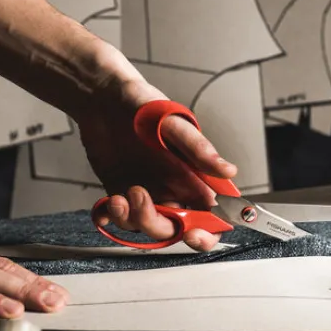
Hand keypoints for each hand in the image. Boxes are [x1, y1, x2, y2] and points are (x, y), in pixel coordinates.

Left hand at [78, 78, 238, 250]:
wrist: (103, 98)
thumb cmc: (142, 104)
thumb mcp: (173, 124)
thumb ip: (199, 149)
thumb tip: (228, 170)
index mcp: (193, 174)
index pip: (212, 213)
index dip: (208, 230)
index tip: (194, 233)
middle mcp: (173, 187)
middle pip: (179, 227)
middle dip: (163, 227)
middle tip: (145, 205)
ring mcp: (148, 192)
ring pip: (149, 227)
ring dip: (136, 219)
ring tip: (124, 195)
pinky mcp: (122, 193)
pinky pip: (124, 219)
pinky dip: (117, 217)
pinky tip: (112, 202)